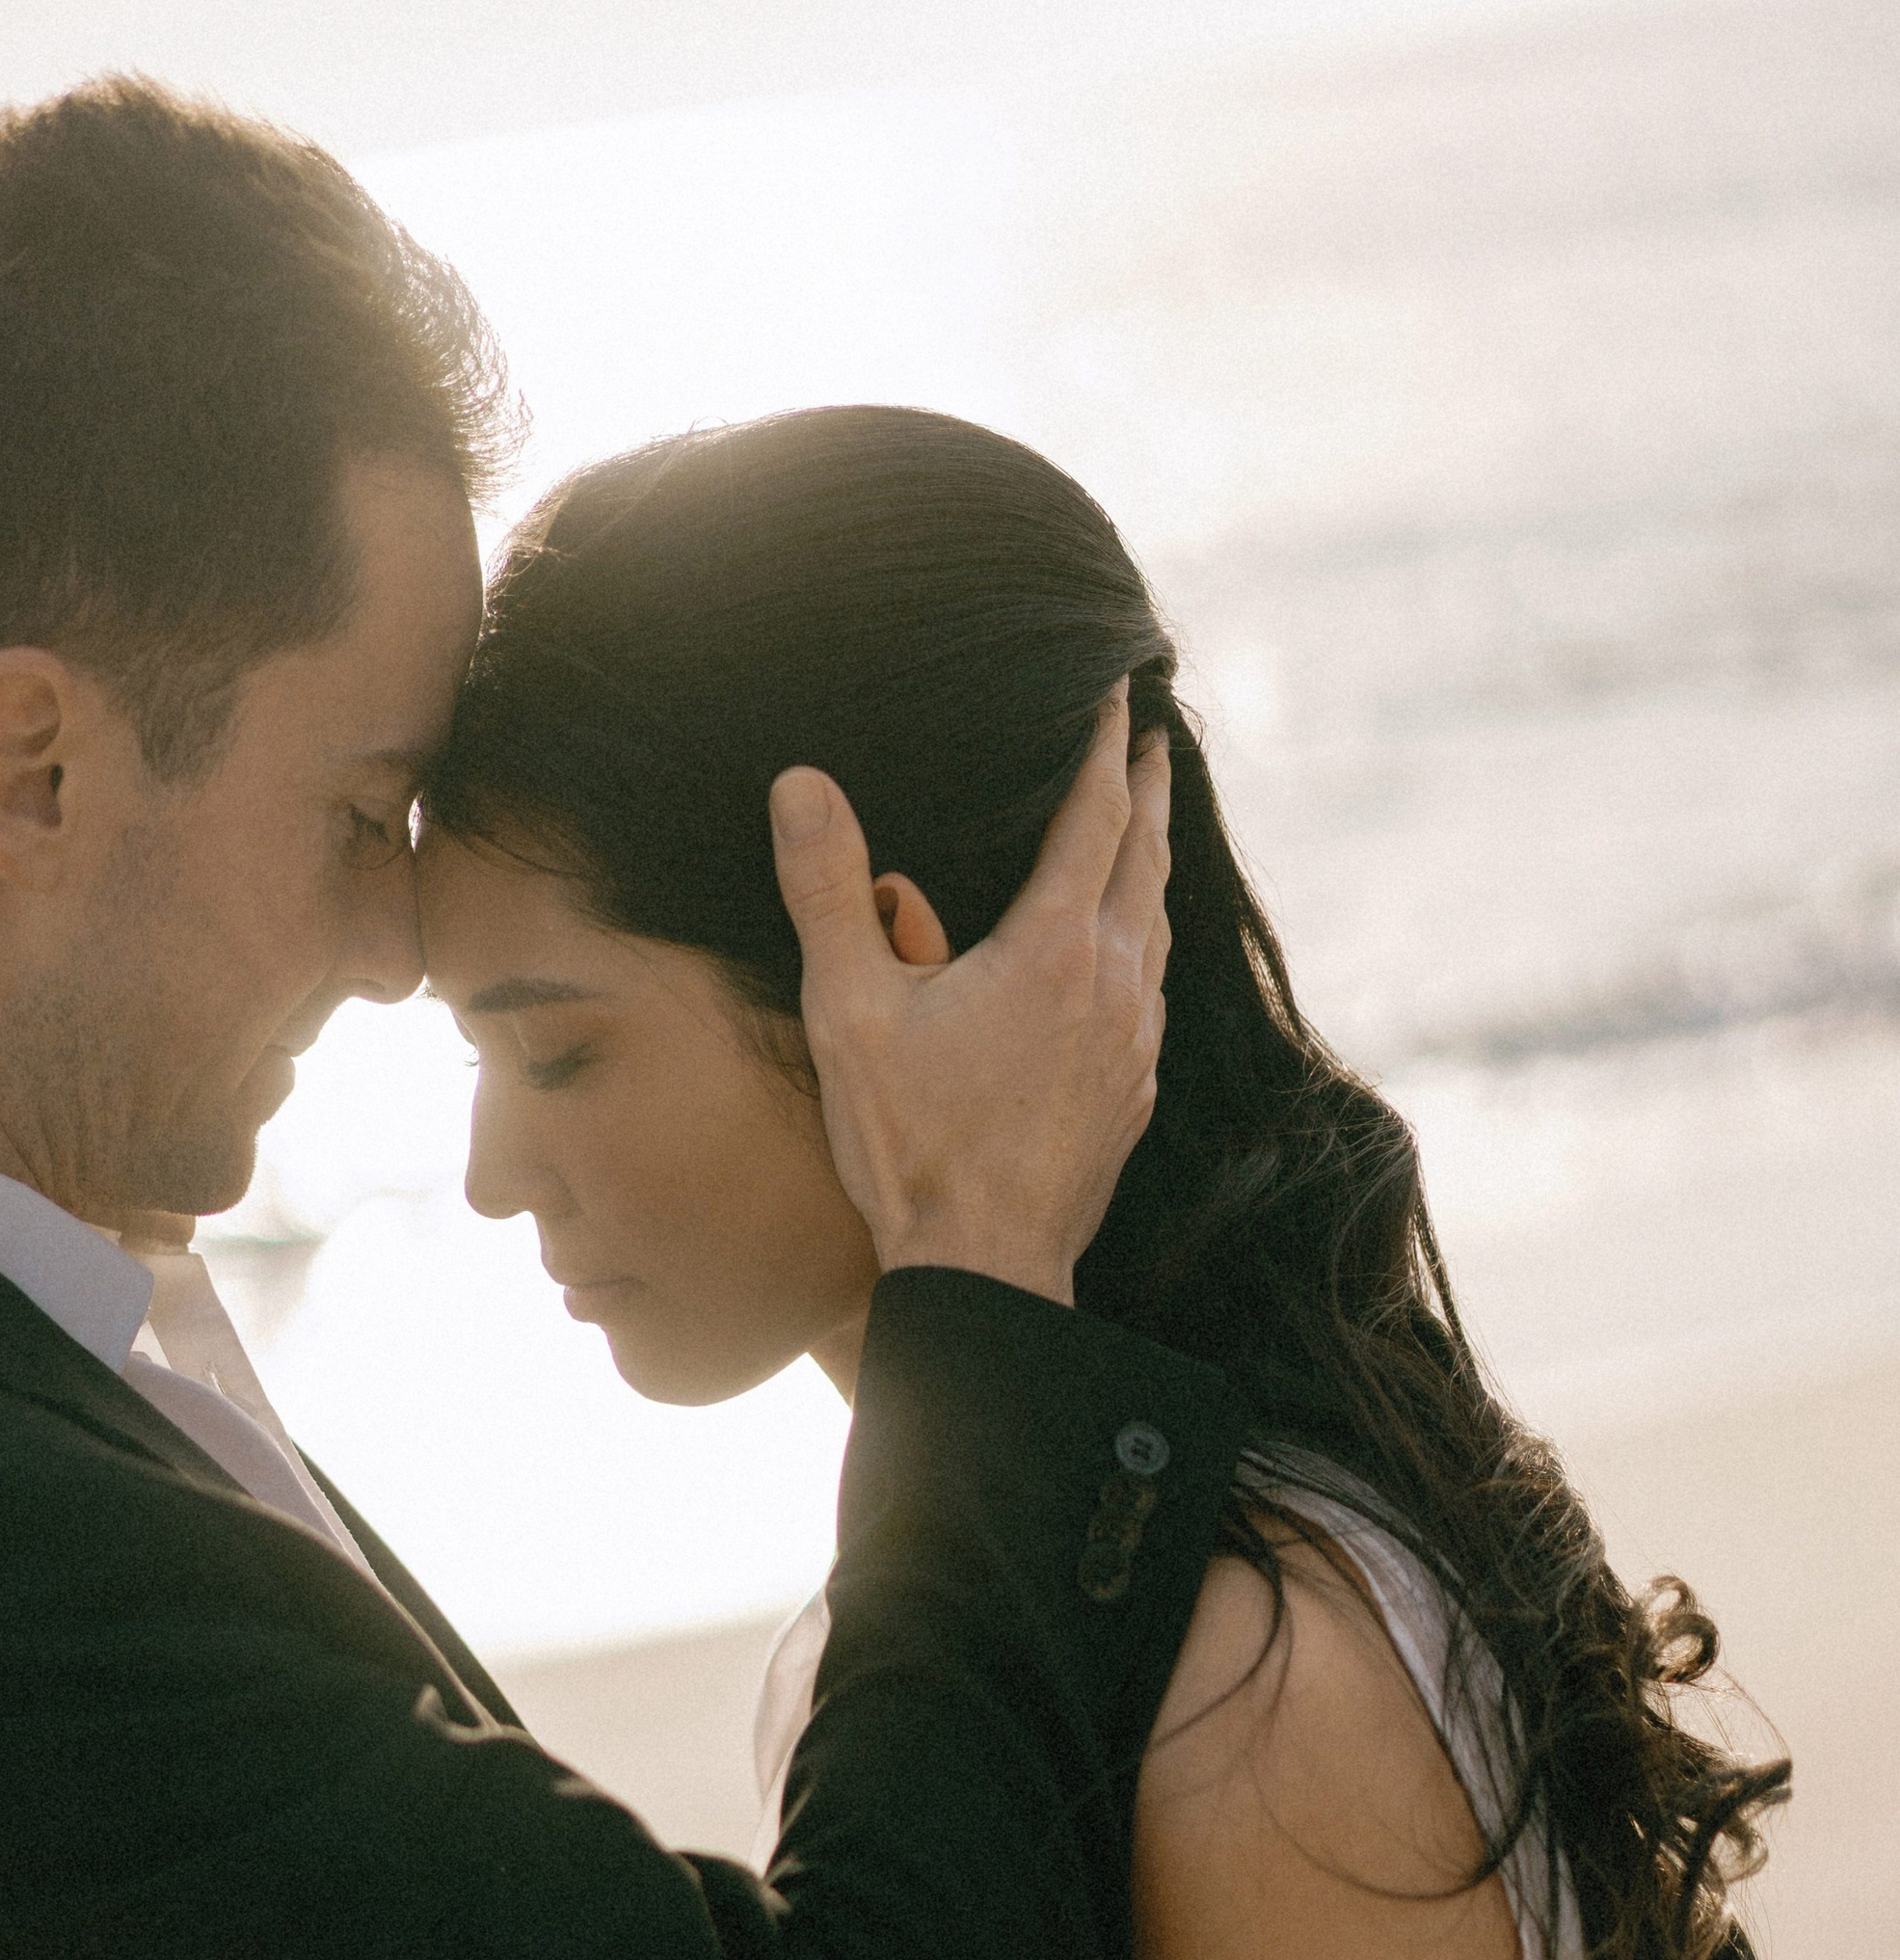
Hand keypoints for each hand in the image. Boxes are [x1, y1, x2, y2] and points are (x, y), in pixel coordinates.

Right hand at [772, 685, 1169, 1302]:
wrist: (983, 1268)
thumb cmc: (912, 1145)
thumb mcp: (849, 1010)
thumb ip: (828, 891)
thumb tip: (800, 786)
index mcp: (1055, 948)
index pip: (1096, 816)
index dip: (1108, 746)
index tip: (1123, 691)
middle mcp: (1114, 986)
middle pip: (1147, 862)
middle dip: (1150, 793)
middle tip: (1156, 742)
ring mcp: (1134, 1046)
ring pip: (1157, 930)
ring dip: (1152, 871)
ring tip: (1145, 839)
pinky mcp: (1133, 1097)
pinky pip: (1152, 996)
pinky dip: (1145, 948)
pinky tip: (1128, 963)